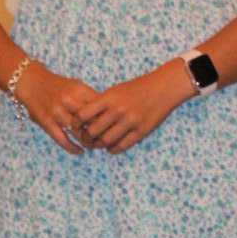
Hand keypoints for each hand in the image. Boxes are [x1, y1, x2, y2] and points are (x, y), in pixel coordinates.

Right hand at [14, 63, 102, 154]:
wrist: (31, 82)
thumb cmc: (57, 87)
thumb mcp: (74, 86)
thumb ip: (88, 99)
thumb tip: (106, 115)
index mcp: (79, 89)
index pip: (100, 107)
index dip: (107, 118)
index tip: (110, 126)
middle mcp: (68, 100)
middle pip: (91, 120)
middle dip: (99, 132)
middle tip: (103, 139)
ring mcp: (56, 112)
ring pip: (78, 132)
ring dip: (87, 142)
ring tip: (91, 146)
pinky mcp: (46, 122)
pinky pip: (62, 140)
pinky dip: (73, 148)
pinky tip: (80, 151)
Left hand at [73, 59, 191, 153]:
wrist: (162, 88)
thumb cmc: (136, 89)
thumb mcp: (115, 91)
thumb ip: (100, 104)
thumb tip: (82, 120)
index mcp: (109, 98)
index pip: (83, 115)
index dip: (75, 123)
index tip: (74, 127)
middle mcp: (118, 110)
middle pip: (92, 131)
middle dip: (85, 138)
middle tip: (84, 140)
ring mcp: (130, 122)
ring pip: (105, 141)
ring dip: (98, 145)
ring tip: (97, 144)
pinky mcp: (141, 131)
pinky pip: (121, 146)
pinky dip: (112, 149)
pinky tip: (110, 147)